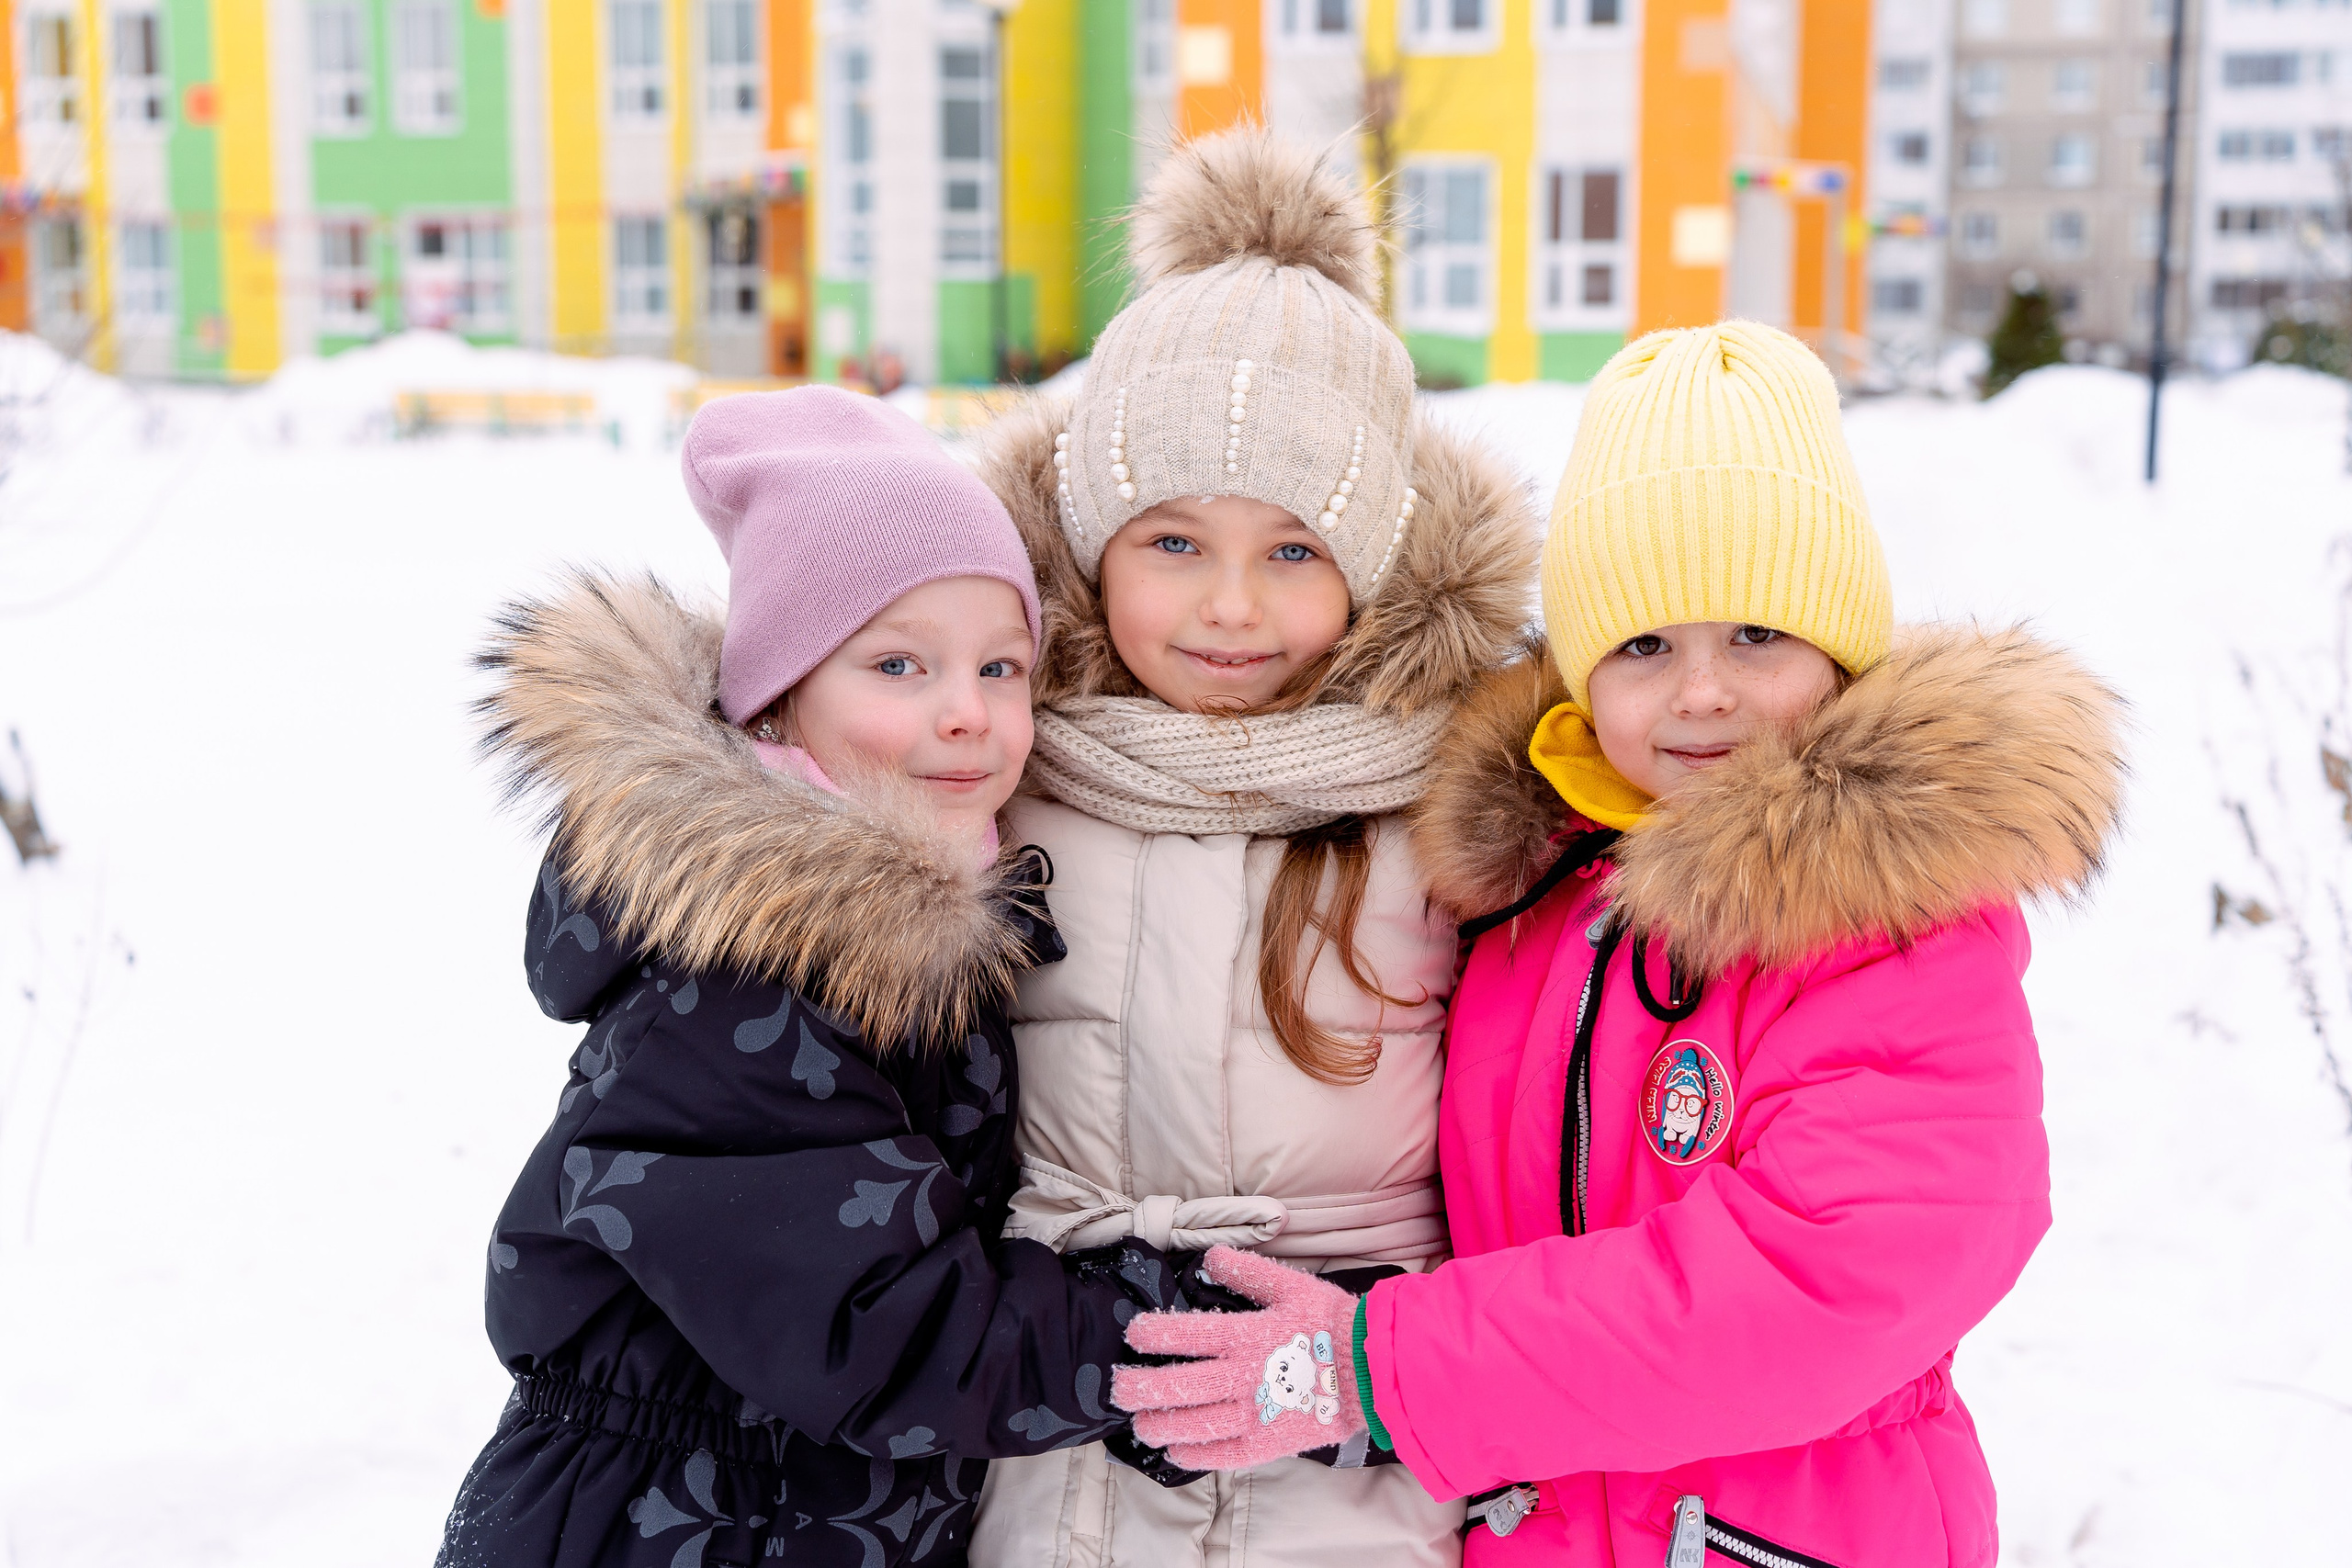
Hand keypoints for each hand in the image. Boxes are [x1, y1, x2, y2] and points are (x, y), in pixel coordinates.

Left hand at [1110, 1245, 1363, 1470]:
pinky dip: (1193, 1456)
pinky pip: (1221, 1456)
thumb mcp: (1291, 1286)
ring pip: (1191, 1425)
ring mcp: (1252, 1416)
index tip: (1132, 1335)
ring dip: (1158, 1424)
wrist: (1374, 1370)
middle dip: (1138, 1387)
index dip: (1151, 1334)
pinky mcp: (1266, 1446)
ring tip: (1140, 1423)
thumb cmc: (1333, 1324)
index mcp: (1244, 1335)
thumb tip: (1209, 1256)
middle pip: (1176, 1386)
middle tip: (1117, 1387)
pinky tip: (1175, 1452)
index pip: (1182, 1334)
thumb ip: (1247, 1272)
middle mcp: (1241, 1377)